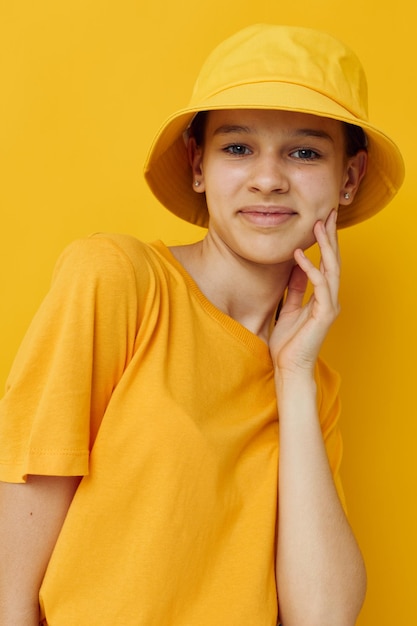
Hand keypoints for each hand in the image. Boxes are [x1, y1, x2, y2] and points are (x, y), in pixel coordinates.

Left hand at [269, 209, 339, 375]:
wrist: (289, 368)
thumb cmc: (288, 343)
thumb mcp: (289, 308)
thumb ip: (296, 288)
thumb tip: (297, 266)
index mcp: (322, 297)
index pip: (327, 263)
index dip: (325, 242)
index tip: (321, 221)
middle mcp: (330, 298)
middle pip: (334, 261)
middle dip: (331, 237)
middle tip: (328, 213)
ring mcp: (329, 306)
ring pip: (332, 269)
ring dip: (325, 246)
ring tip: (317, 225)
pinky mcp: (324, 314)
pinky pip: (319, 285)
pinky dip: (310, 268)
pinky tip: (299, 255)